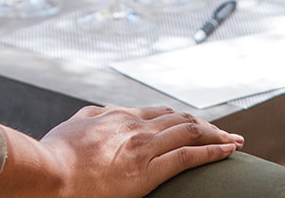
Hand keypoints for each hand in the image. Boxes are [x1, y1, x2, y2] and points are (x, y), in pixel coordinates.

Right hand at [0, 106, 241, 197]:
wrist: (49, 172)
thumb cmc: (55, 154)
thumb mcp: (74, 125)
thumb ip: (93, 116)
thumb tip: (104, 111)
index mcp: (118, 116)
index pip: (159, 112)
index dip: (181, 118)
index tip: (196, 125)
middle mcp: (135, 126)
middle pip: (181, 119)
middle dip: (206, 125)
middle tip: (226, 133)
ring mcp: (142, 146)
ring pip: (190, 132)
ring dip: (217, 135)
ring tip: (235, 141)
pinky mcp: (147, 170)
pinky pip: (187, 156)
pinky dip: (213, 151)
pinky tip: (229, 151)